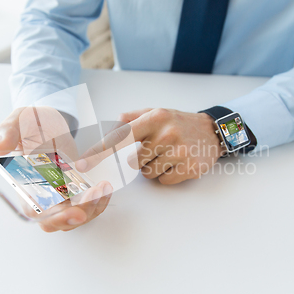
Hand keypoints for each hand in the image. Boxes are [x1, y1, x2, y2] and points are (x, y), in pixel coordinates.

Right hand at [0, 107, 112, 231]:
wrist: (49, 119)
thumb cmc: (30, 121)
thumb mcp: (18, 120)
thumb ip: (8, 133)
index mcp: (24, 183)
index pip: (35, 211)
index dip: (53, 216)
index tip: (74, 212)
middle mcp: (42, 194)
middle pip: (57, 221)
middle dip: (77, 216)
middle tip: (95, 196)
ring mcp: (60, 193)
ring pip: (75, 216)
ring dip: (92, 207)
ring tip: (103, 187)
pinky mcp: (74, 189)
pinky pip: (87, 205)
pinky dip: (98, 200)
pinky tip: (105, 187)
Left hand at [77, 108, 222, 184]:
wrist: (211, 132)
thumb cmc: (177, 123)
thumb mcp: (156, 113)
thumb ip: (130, 118)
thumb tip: (108, 127)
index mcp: (155, 118)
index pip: (121, 136)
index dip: (99, 152)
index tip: (82, 165)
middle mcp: (167, 133)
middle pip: (132, 162)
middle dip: (139, 159)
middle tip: (156, 149)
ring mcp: (180, 151)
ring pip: (147, 173)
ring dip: (153, 168)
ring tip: (168, 155)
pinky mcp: (190, 167)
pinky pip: (163, 180)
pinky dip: (166, 175)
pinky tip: (177, 163)